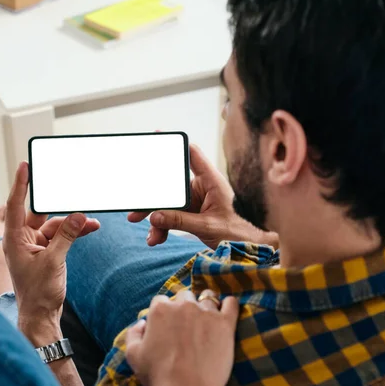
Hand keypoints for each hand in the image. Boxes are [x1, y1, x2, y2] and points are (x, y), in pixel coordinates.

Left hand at [3, 162, 100, 336]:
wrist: (42, 315)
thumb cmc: (38, 293)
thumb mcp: (53, 261)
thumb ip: (66, 236)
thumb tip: (78, 215)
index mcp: (14, 239)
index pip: (15, 205)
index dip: (20, 185)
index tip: (24, 166)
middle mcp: (22, 239)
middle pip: (40, 214)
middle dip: (59, 206)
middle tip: (71, 192)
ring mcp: (35, 245)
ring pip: (55, 225)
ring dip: (73, 223)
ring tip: (91, 222)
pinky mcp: (48, 251)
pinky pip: (62, 235)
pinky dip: (75, 232)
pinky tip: (90, 228)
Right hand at [125, 290, 238, 385]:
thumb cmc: (158, 375)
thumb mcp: (133, 355)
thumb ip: (133, 333)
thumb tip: (142, 323)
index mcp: (160, 310)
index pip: (161, 301)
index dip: (163, 312)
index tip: (167, 324)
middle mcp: (183, 305)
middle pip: (185, 296)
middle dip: (184, 307)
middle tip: (186, 324)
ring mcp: (206, 313)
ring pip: (207, 298)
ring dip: (206, 305)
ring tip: (206, 319)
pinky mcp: (225, 324)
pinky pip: (231, 304)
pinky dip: (229, 304)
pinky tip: (227, 308)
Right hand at [128, 144, 277, 248]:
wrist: (248, 250)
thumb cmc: (238, 234)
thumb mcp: (207, 227)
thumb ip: (180, 221)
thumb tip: (155, 216)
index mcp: (212, 182)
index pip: (193, 156)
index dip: (176, 145)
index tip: (159, 135)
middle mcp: (202, 188)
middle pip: (171, 185)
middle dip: (154, 200)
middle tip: (136, 212)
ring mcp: (196, 201)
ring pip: (168, 204)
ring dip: (156, 219)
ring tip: (151, 236)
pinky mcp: (191, 214)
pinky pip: (171, 217)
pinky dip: (162, 227)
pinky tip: (156, 238)